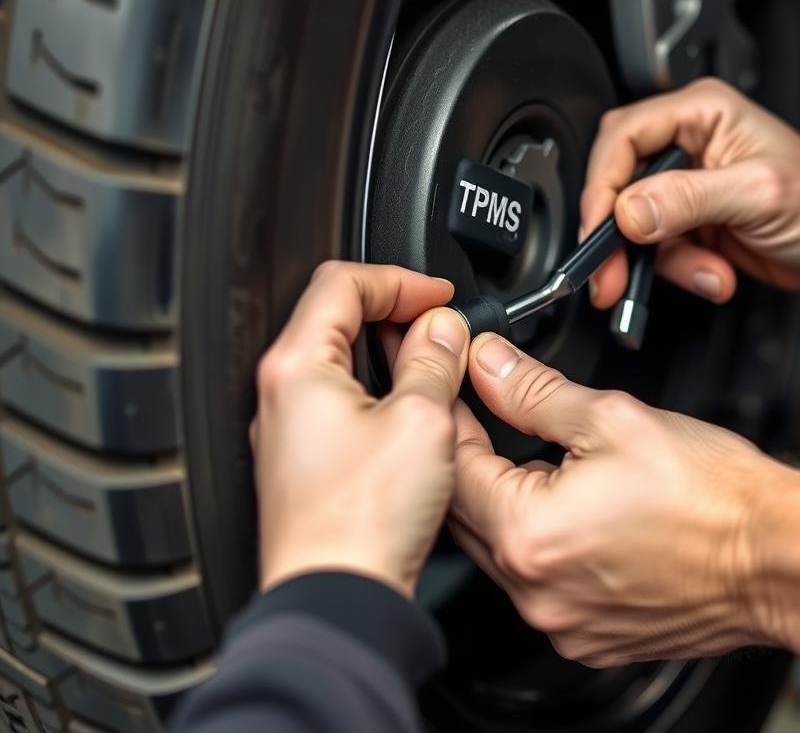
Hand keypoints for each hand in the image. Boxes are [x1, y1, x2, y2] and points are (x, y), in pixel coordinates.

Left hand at [250, 262, 469, 597]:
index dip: (400, 280)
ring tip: (432, 369)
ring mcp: (289, 430)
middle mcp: (281, 394)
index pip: (342, 283)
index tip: (438, 296)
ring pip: (338, 362)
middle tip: (440, 329)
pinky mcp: (304, 462)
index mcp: (297, 367)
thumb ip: (434, 360)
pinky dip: (376, 391)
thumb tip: (442, 329)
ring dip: (388, 353)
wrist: (337, 596)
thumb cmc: (362, 522)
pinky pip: (337, 403)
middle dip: (394, 312)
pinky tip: (410, 415)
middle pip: (334, 317)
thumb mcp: (421, 421)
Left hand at [449, 333, 794, 666]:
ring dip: (504, 510)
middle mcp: (536, 593)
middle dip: (472, 466)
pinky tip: (572, 520)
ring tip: (540, 469)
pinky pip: (539, 590)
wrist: (777, 559)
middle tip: (489, 422)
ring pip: (501, 556)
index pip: (456, 469)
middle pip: (469, 517)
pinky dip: (541, 552)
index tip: (457, 395)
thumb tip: (491, 366)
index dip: (452, 421)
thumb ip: (534, 392)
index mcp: (530, 535)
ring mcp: (562, 623)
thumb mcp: (613, 418)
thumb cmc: (713, 498)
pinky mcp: (588, 639)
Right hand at [582, 78, 799, 307]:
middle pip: (617, 184)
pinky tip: (716, 275)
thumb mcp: (760, 194)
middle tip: (611, 276)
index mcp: (701, 113)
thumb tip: (630, 210)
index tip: (600, 229)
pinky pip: (657, 253)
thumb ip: (691, 198)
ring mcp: (685, 187)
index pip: (624, 138)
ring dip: (660, 263)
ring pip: (633, 227)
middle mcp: (687, 144)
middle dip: (616, 236)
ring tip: (706, 274)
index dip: (603, 185)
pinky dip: (681, 273)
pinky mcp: (687, 223)